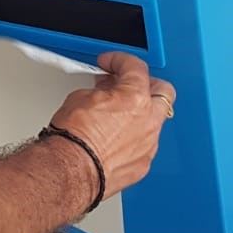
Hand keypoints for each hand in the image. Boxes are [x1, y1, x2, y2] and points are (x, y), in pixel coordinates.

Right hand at [47, 51, 174, 200]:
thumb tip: (102, 93)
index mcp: (136, 98)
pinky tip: (116, 139)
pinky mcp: (142, 165)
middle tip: (126, 83)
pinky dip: (134, 139)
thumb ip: (101, 91)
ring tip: (119, 114)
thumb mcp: (80, 98)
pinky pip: (145, 145)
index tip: (111, 63)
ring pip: (155, 121)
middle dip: (145, 84)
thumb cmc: (73, 138)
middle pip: (162, 91)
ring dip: (140, 113)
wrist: (70, 171)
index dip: (120, 60)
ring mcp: (149, 145)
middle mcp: (149, 121)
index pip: (136, 67)